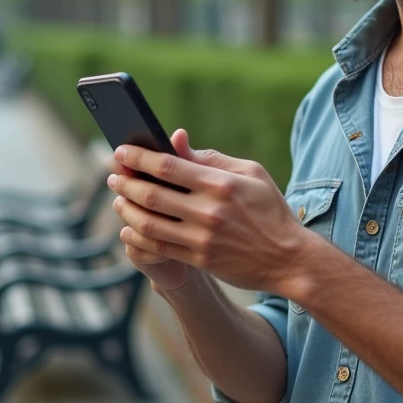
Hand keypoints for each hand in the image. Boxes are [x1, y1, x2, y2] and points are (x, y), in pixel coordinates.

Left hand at [109, 129, 306, 293]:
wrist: (289, 258)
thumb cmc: (270, 210)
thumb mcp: (251, 174)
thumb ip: (211, 159)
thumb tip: (177, 143)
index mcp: (220, 183)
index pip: (168, 166)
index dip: (139, 157)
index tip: (121, 151)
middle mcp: (208, 211)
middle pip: (152, 193)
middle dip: (125, 182)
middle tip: (113, 176)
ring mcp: (202, 238)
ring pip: (148, 222)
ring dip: (126, 209)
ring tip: (118, 199)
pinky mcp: (199, 259)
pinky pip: (158, 247)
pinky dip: (136, 237)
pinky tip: (128, 229)